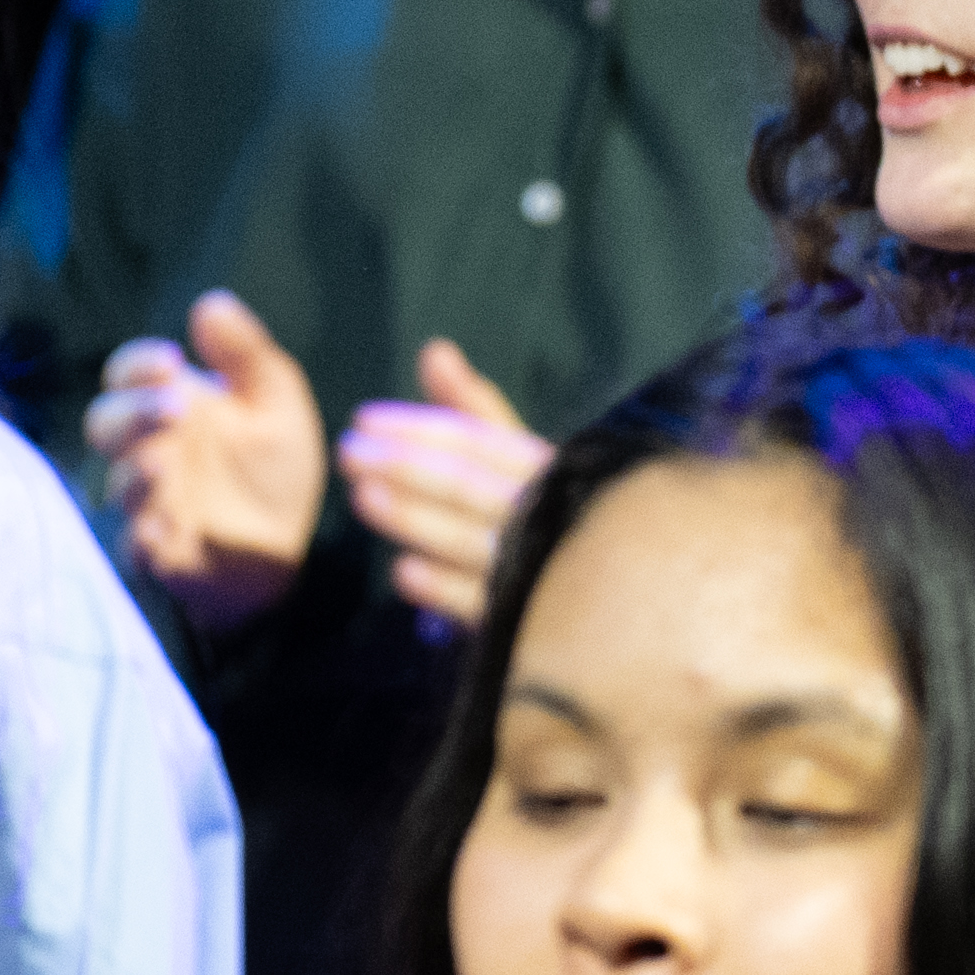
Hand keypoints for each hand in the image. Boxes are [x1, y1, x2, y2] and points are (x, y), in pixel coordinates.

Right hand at [82, 292, 326, 621]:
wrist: (292, 540)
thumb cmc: (273, 463)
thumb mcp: (275, 401)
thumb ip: (245, 353)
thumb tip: (211, 303)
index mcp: (171, 403)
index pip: (128, 374)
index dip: (138, 364)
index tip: (169, 360)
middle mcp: (148, 449)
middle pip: (107, 424)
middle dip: (133, 413)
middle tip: (174, 406)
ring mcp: (149, 502)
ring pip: (118, 485)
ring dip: (136, 473)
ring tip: (163, 462)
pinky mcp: (160, 553)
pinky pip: (137, 548)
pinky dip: (144, 539)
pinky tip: (162, 528)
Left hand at [333, 342, 545, 635]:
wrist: (626, 599)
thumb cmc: (561, 514)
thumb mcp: (522, 457)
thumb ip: (477, 410)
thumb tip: (434, 350)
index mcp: (551, 468)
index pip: (481, 440)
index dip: (422, 426)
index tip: (364, 418)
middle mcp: (551, 512)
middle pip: (471, 484)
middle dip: (407, 466)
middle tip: (349, 452)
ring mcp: (543, 570)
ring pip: (473, 539)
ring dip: (418, 518)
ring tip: (363, 498)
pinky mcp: (532, 624)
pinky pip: (487, 605)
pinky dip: (446, 589)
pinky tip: (404, 572)